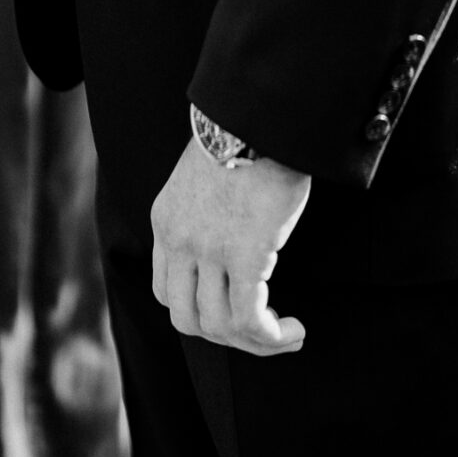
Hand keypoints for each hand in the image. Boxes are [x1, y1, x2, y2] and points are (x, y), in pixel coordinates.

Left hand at [150, 136, 311, 356]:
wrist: (259, 114)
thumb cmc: (246, 137)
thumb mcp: (205, 177)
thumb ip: (206, 212)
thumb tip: (232, 238)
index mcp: (165, 221)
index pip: (165, 291)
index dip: (198, 311)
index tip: (233, 309)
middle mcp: (178, 241)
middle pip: (186, 319)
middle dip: (225, 337)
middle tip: (261, 331)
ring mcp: (207, 251)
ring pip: (218, 327)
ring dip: (256, 342)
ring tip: (287, 333)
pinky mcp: (243, 255)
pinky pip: (248, 319)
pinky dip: (271, 336)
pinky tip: (292, 330)